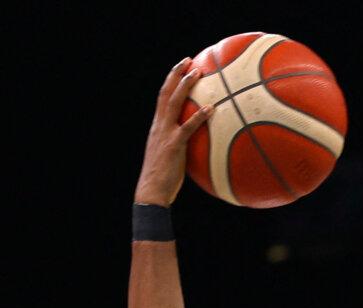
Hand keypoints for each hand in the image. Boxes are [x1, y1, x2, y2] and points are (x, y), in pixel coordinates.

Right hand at [134, 58, 212, 206]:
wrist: (152, 191)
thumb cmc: (164, 178)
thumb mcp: (171, 157)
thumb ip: (181, 145)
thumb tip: (199, 143)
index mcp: (157, 127)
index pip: (162, 98)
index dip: (170, 81)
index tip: (180, 68)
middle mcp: (159, 126)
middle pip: (166, 93)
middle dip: (176, 75)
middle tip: (189, 60)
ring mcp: (165, 134)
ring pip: (174, 103)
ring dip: (186, 86)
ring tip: (199, 72)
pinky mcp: (174, 145)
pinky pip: (188, 127)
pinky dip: (199, 116)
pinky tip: (211, 108)